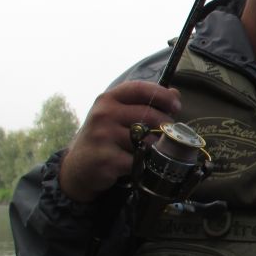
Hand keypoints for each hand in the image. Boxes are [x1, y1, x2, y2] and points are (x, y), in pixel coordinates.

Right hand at [59, 81, 181, 201]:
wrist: (79, 167)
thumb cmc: (105, 138)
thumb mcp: (117, 114)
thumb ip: (143, 102)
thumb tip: (175, 93)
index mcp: (108, 99)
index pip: (140, 89)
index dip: (163, 96)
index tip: (176, 107)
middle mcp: (104, 114)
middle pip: (149, 115)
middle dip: (165, 126)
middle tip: (166, 135)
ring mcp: (103, 136)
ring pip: (148, 140)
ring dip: (155, 148)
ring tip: (148, 151)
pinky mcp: (107, 159)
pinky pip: (140, 160)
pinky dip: (144, 164)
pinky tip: (137, 164)